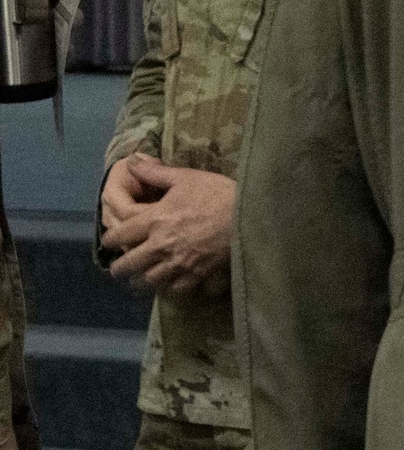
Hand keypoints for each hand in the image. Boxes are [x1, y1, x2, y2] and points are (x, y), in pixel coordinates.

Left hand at [102, 158, 234, 292]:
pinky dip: (169, 286)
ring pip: (147, 281)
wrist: (249, 215)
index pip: (117, 236)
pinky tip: (170, 281)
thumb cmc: (217, 193)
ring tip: (141, 278)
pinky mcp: (196, 274)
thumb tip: (130, 161)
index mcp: (153, 221)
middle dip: (119, 267)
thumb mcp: (185, 177)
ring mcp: (178, 263)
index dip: (109, 240)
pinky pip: (174, 288)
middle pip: (127, 265)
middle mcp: (160, 246)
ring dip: (141, 279)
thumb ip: (154, 172)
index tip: (110, 241)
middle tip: (120, 267)